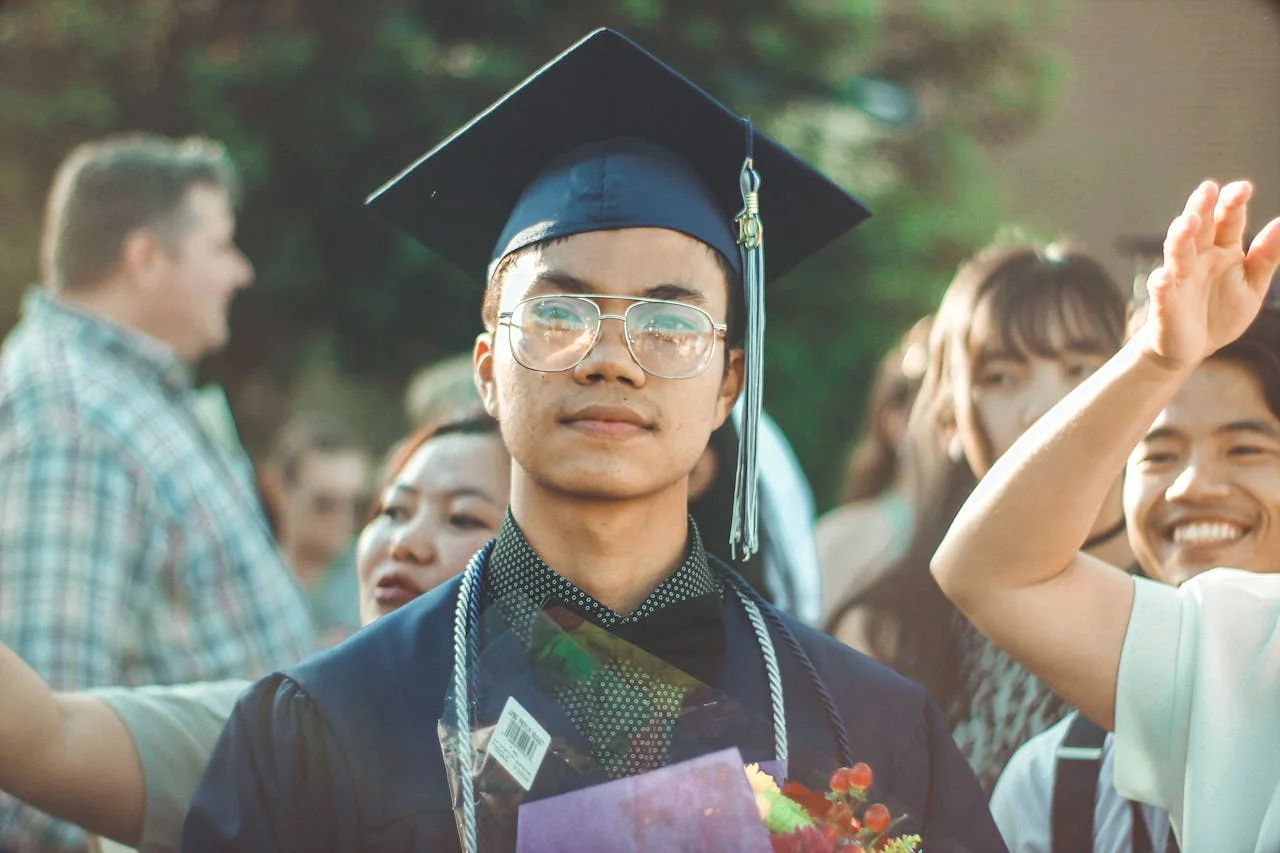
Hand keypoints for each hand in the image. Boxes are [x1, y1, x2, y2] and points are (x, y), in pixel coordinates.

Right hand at [1139, 180, 1279, 371]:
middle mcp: (1198, 259)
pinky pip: (1162, 292)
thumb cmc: (1221, 313)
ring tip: (1187, 222)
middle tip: (1207, 188)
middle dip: (1201, 208)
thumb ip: (1266, 256)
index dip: (1232, 204)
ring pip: (1177, 253)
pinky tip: (1164, 277)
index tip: (1242, 188)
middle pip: (1199, 229)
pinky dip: (1161, 284)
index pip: (1227, 221)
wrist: (1193, 348)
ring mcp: (1179, 279)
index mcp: (1222, 251)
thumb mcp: (1253, 286)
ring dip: (1180, 238)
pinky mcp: (1165, 304)